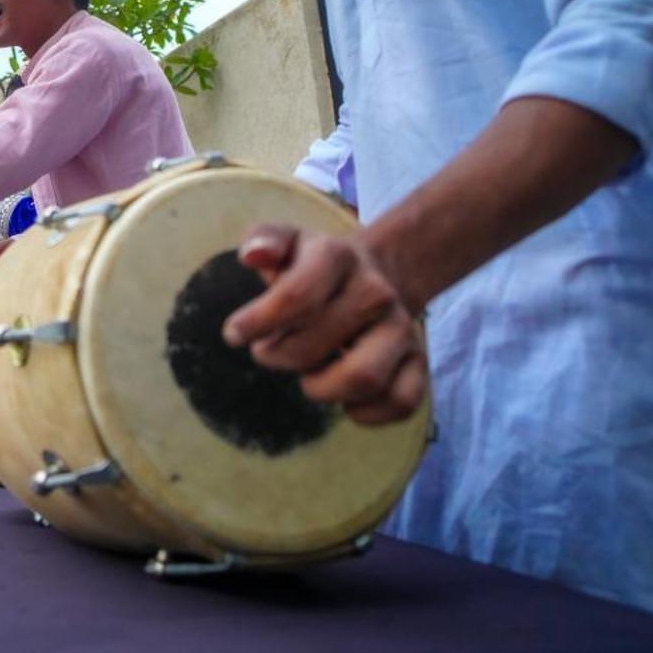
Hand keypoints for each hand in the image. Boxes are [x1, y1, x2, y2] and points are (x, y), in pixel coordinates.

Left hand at [220, 224, 426, 425]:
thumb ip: (262, 239)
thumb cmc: (312, 266)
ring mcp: (402, 328)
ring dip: (321, 388)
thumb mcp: (284, 240)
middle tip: (267, 350)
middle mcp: (376, 292)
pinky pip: (400, 402)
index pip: (296, 297)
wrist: (375, 275)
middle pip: (318, 346)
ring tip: (306, 376)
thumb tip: (252, 256)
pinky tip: (343, 401)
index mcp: (338, 257)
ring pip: (363, 378)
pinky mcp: (418, 362)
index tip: (234, 334)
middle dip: (278, 356)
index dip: (258, 322)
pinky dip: (366, 413)